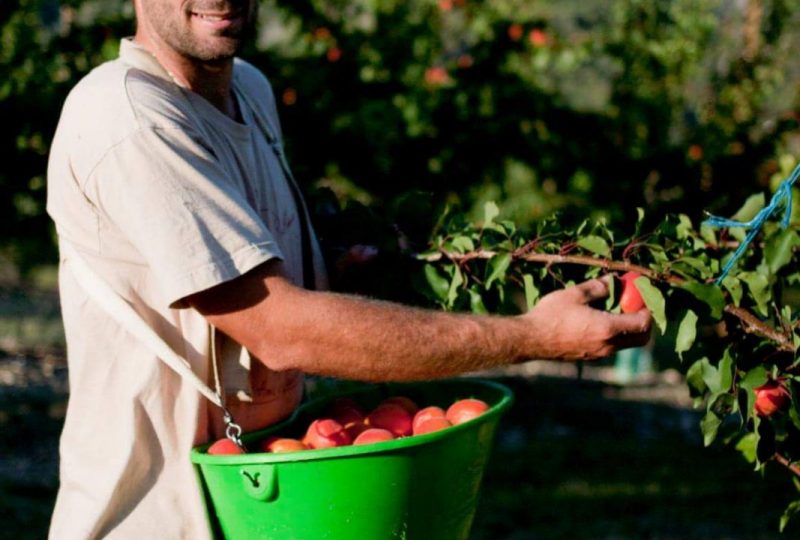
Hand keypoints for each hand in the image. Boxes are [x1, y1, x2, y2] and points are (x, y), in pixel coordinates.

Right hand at [520, 276, 651, 360]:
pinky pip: (612, 347)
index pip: (643, 323)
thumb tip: (613, 280)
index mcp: (608, 329)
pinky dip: (615, 335)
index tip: (642, 295)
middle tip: (635, 305)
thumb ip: (598, 287)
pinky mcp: (590, 357)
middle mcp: (608, 346)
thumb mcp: (575, 294)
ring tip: (617, 310)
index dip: (647, 308)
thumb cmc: (551, 315)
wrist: (530, 340)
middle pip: (641, 338)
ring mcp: (599, 354)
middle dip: (644, 322)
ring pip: (627, 344)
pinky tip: (600, 320)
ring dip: (629, 328)